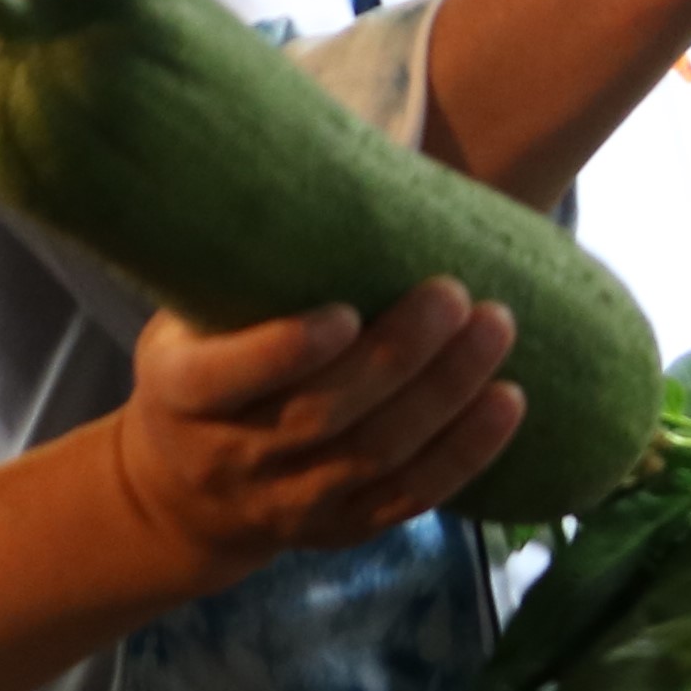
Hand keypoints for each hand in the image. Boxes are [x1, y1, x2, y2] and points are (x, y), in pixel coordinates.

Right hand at [108, 282, 525, 578]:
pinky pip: (413, 497)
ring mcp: (290, 501)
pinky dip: (467, 453)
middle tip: (453, 293)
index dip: (283, 351)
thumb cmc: (203, 369)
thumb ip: (245, 270)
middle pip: (323, 414)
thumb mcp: (187, 318)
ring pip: (378, 455)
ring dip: (447, 394)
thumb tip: (332, 162)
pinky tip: (511, 402)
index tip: (343, 311)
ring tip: (497, 327)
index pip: (224, 379)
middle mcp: (232, 455)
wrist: (182, 493)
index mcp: (179, 393)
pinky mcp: (343, 528)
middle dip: (397, 356)